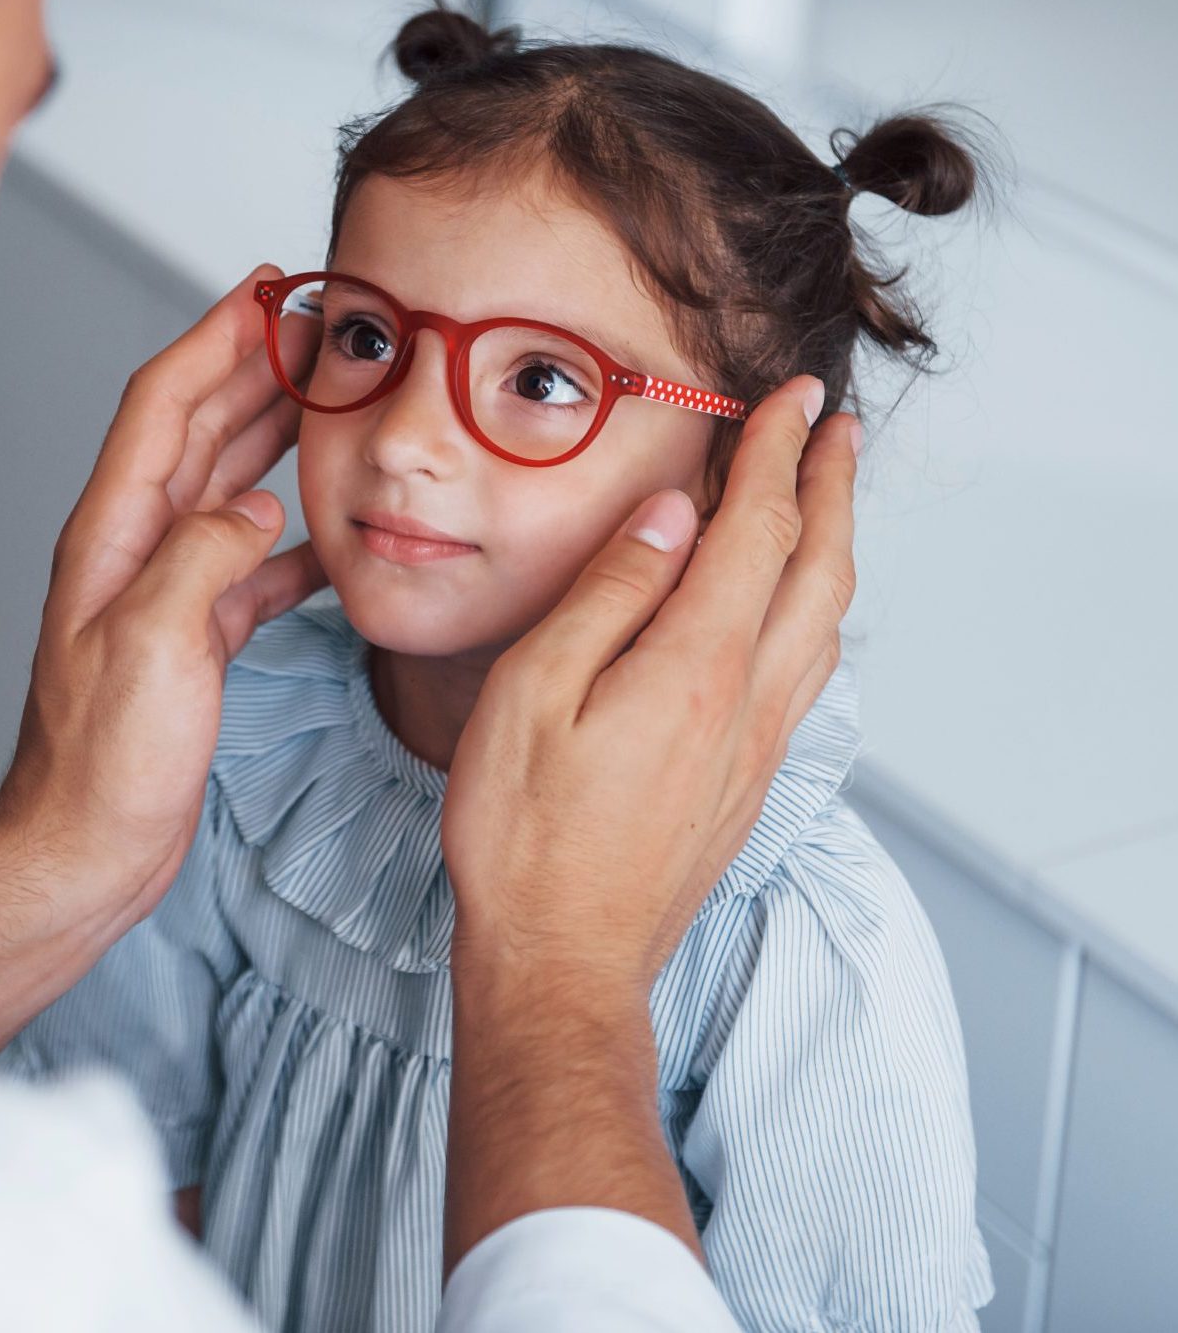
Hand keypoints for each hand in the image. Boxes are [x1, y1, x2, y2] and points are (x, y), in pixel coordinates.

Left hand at [0, 265, 325, 945]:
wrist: (83, 851)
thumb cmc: (104, 762)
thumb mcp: (154, 645)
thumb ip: (207, 557)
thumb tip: (261, 507)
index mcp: (113, 533)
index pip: (163, 404)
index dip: (213, 337)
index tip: (268, 289)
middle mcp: (134, 547)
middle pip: (199, 429)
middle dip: (255, 368)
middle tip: (319, 328)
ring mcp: (163, 589)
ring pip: (227, 486)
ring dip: (275, 435)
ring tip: (331, 399)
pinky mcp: (193, 634)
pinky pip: (250, 560)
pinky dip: (292, 532)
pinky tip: (332, 526)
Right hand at [441, 377, 858, 1266]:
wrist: (561, 962)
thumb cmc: (524, 835)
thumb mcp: (532, 693)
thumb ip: (607, 595)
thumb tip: (667, 517)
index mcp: (693, 666)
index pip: (756, 530)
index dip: (779, 455)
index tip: (795, 399)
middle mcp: (746, 702)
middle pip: (818, 570)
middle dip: (833, 486)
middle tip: (838, 427)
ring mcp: (755, 748)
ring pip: (824, 623)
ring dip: (835, 545)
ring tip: (829, 498)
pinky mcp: (747, 783)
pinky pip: (807, 673)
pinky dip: (817, 611)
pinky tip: (799, 611)